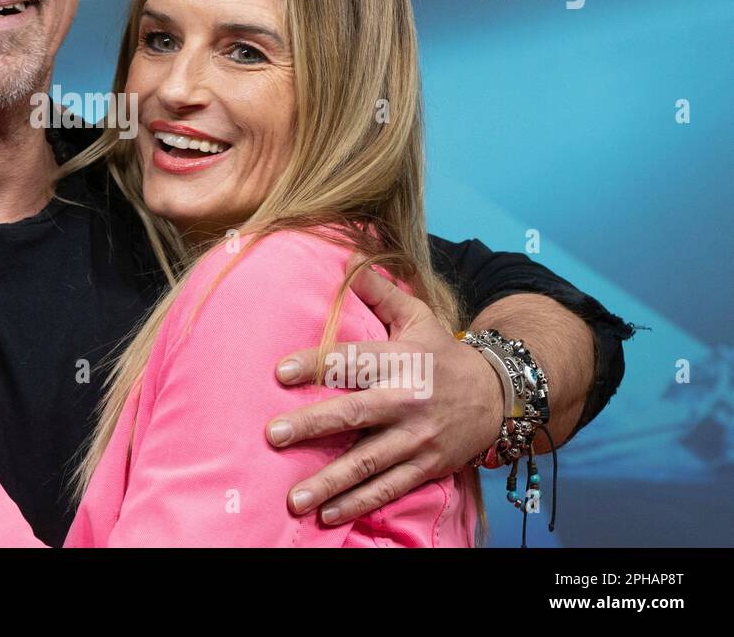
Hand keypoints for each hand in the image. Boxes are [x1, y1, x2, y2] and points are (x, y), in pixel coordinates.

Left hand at [267, 264, 502, 523]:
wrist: (499, 395)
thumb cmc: (443, 353)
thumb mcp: (418, 316)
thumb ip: (380, 291)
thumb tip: (348, 255)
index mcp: (401, 361)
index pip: (353, 361)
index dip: (316, 365)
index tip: (280, 372)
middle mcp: (407, 401)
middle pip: (354, 414)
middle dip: (313, 426)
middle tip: (273, 435)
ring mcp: (417, 439)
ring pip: (369, 462)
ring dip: (330, 482)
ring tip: (293, 498)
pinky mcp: (426, 467)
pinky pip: (388, 489)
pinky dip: (358, 504)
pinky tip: (327, 515)